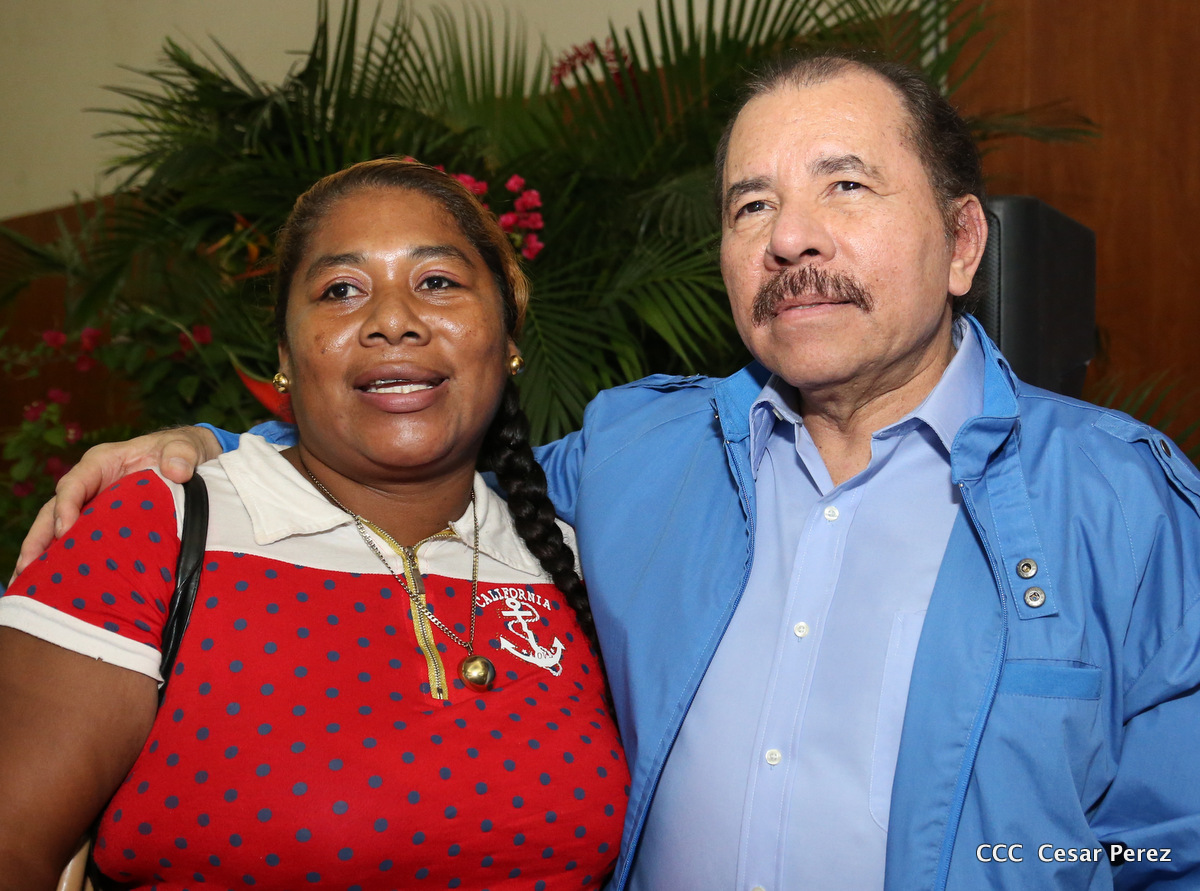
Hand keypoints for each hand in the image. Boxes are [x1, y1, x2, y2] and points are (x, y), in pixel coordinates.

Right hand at [12, 427, 220, 578]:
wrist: (190, 465)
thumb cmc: (180, 452)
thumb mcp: (184, 446)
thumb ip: (182, 453)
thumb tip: (177, 470)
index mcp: (102, 463)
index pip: (74, 484)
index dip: (66, 506)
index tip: (65, 530)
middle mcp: (90, 485)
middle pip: (55, 510)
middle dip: (39, 538)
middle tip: (27, 566)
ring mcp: (93, 506)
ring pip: (58, 530)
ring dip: (43, 555)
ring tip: (28, 582)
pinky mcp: (102, 525)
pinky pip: (79, 542)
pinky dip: (65, 561)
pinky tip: (55, 585)